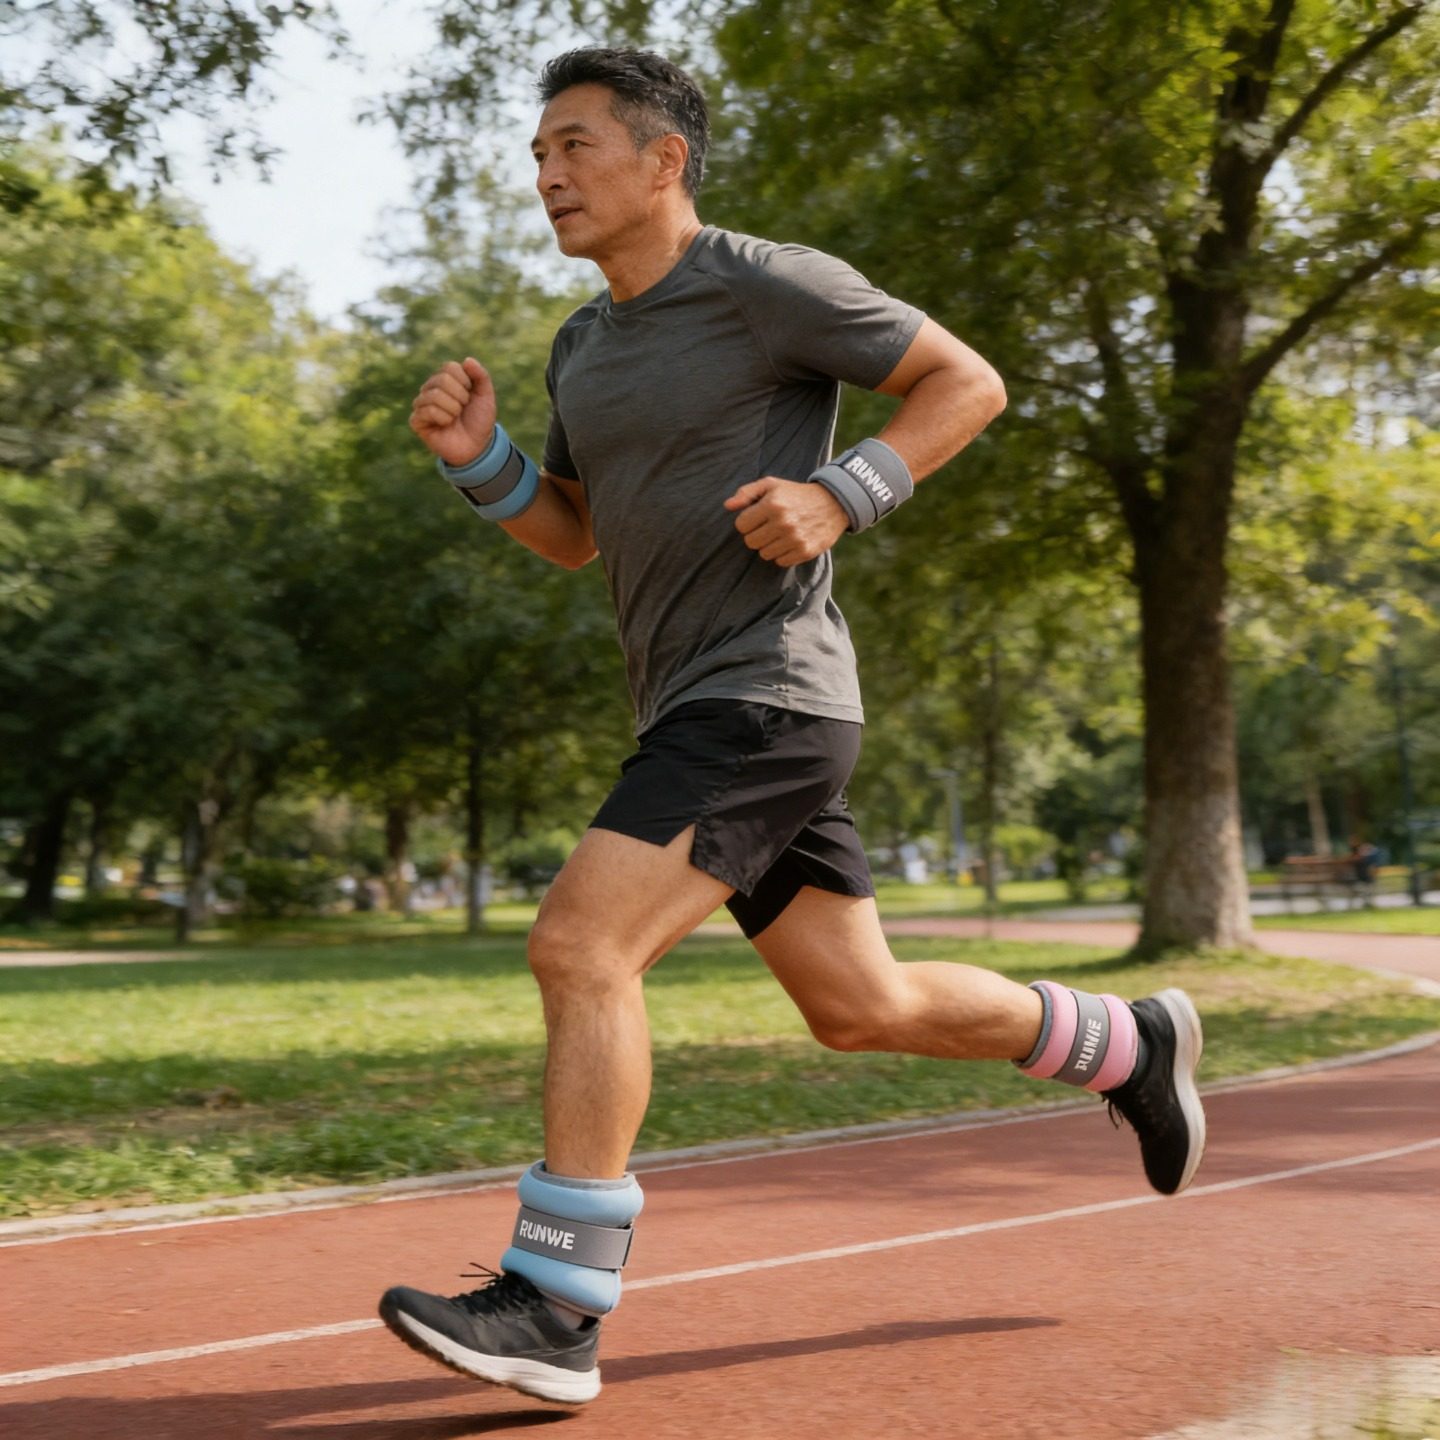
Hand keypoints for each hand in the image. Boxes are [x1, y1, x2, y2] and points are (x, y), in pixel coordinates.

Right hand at [409, 357, 497, 466]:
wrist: (476, 446)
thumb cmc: (479, 420)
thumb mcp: (486, 396)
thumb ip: (481, 376)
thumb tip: (467, 360)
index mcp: (445, 379)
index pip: (450, 367)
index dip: (465, 382)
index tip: (470, 396)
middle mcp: (430, 388)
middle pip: (442, 380)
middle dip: (460, 397)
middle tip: (462, 409)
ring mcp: (421, 404)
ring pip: (434, 395)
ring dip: (453, 409)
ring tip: (455, 418)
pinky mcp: (416, 420)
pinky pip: (427, 410)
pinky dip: (443, 418)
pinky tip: (445, 425)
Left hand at [724, 477, 848, 565]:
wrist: (833, 503)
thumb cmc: (796, 494)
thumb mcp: (772, 485)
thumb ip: (747, 493)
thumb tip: (727, 506)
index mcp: (772, 504)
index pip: (741, 525)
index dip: (747, 521)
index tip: (758, 517)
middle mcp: (783, 522)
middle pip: (750, 542)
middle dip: (756, 534)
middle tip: (768, 527)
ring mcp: (795, 539)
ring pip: (764, 554)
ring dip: (769, 545)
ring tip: (781, 533)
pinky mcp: (805, 551)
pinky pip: (780, 562)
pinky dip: (782, 554)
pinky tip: (790, 542)